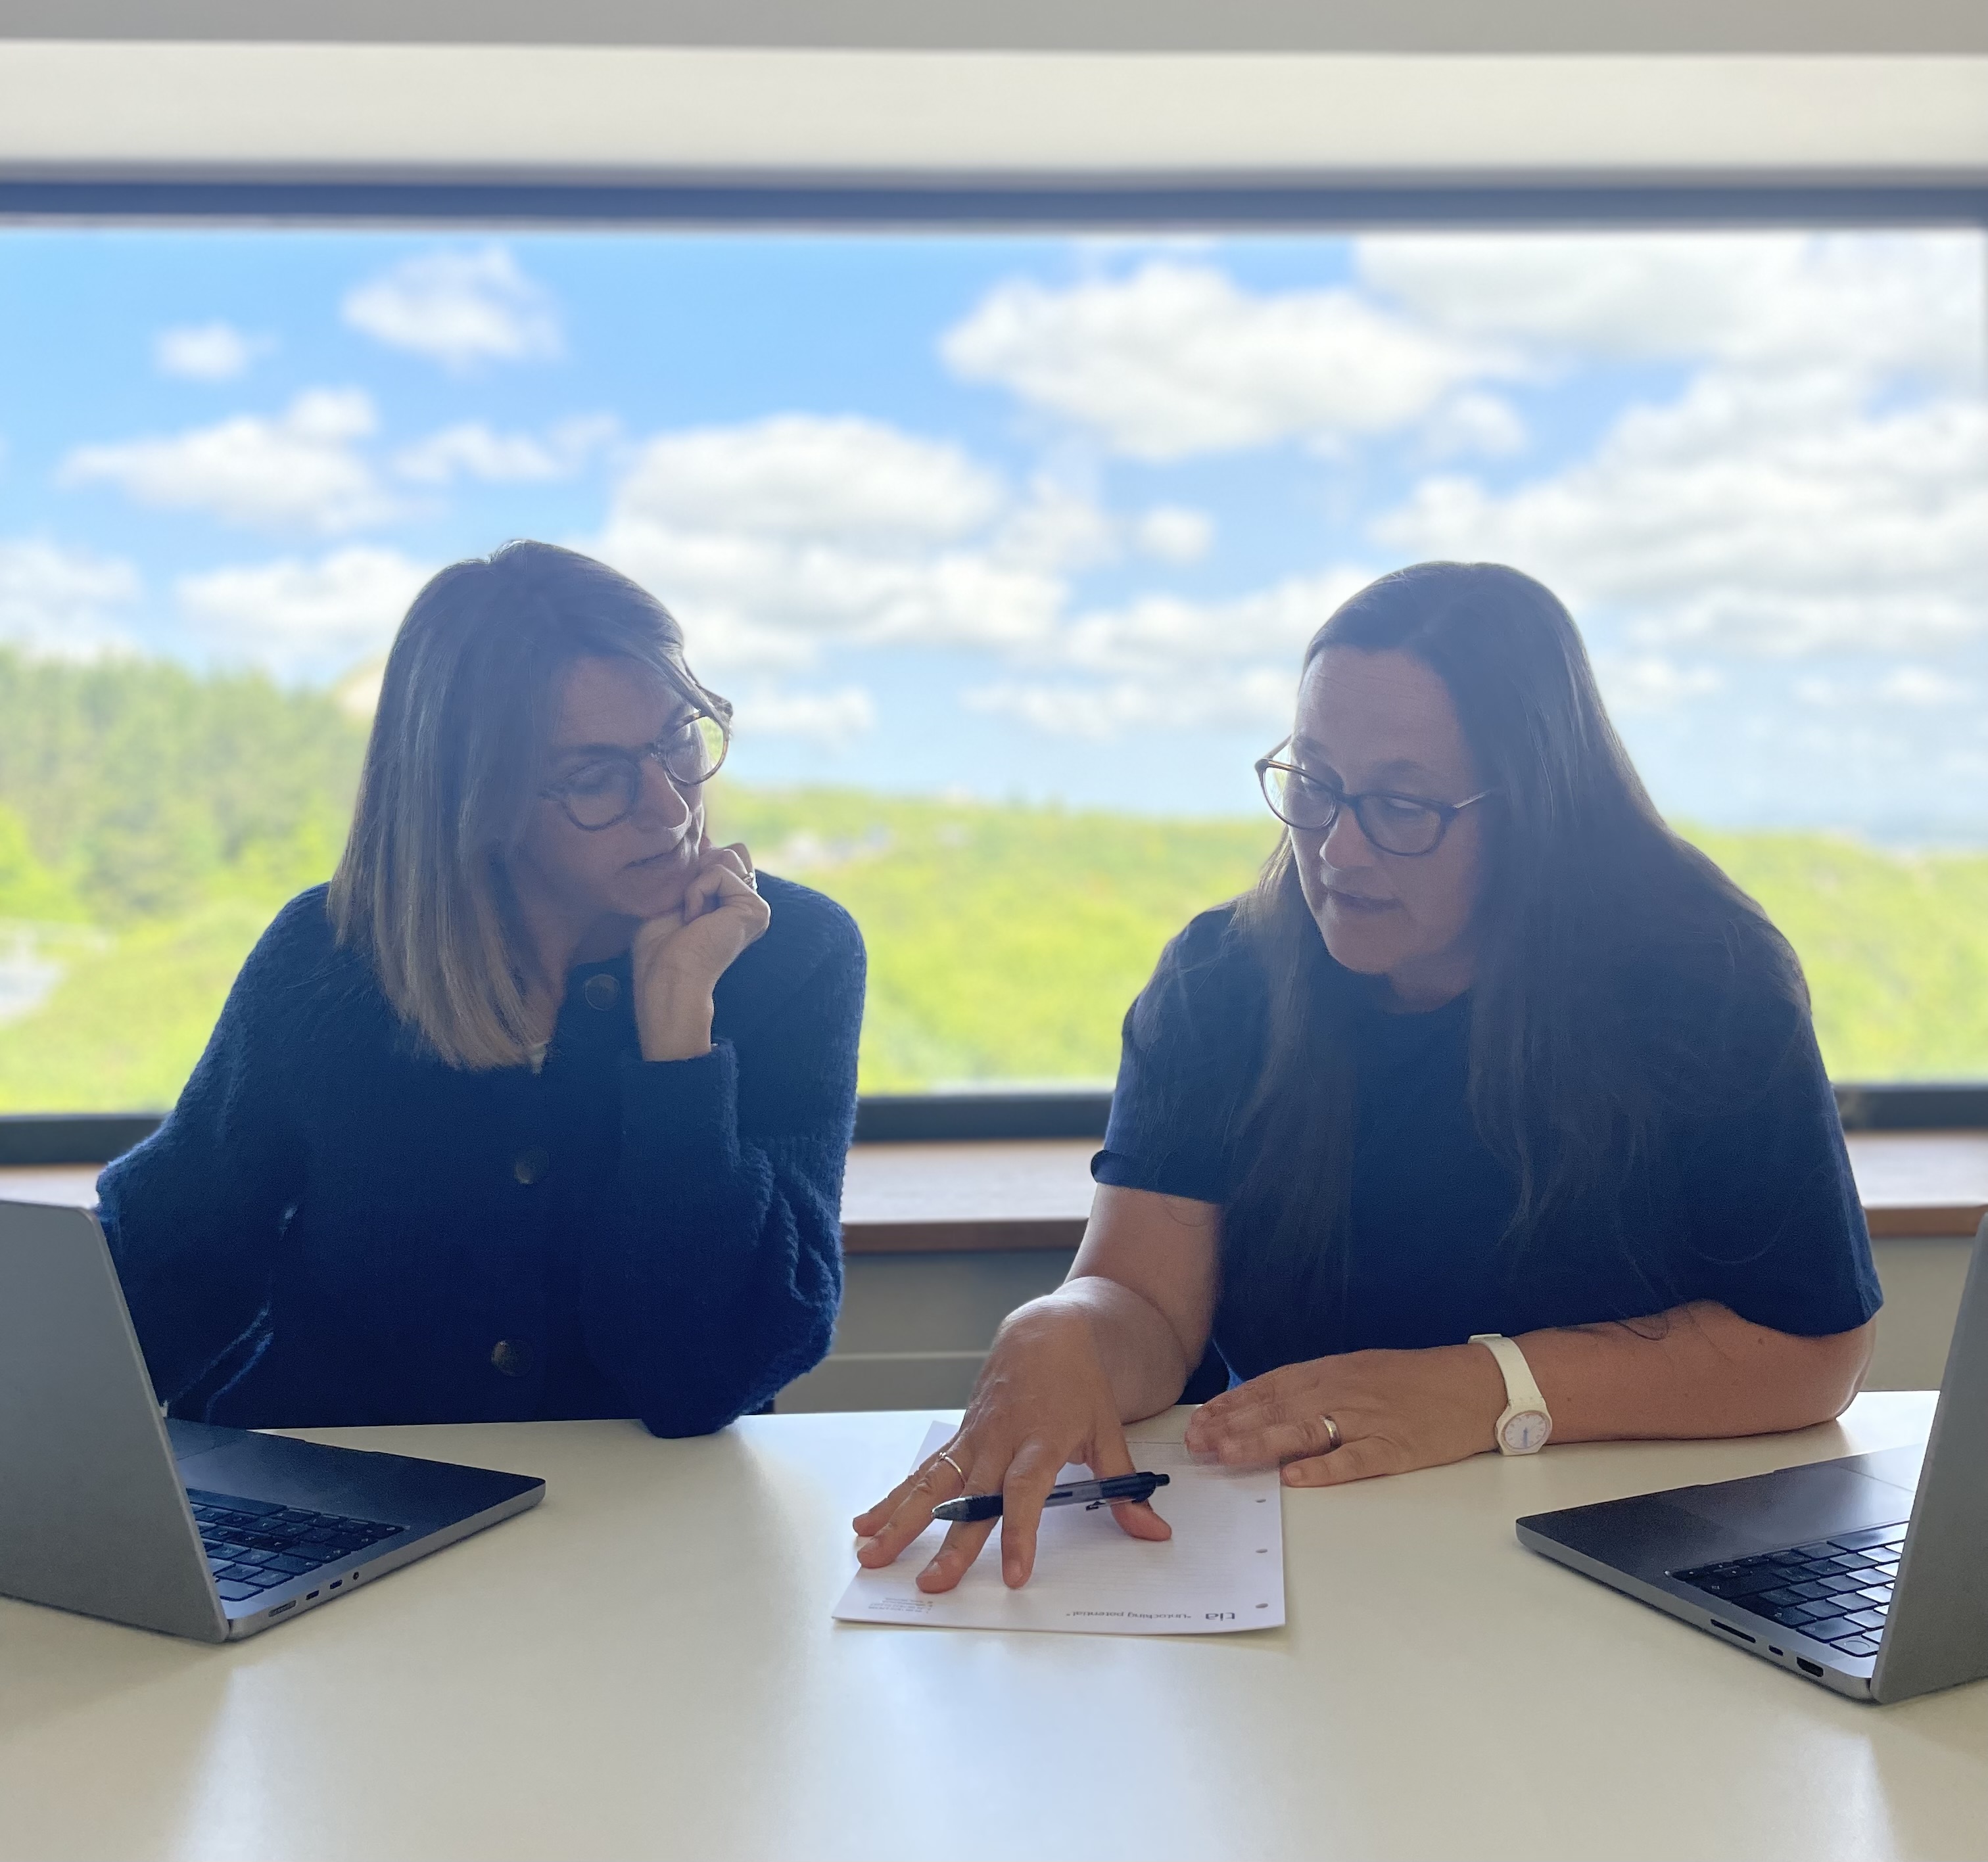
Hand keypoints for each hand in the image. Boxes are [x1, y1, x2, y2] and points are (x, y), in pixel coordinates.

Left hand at [631, 837, 770, 1059]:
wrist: (667, 977)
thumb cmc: (660, 948)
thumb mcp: (672, 896)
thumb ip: (692, 869)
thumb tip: (707, 837)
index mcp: (733, 902)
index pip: (724, 855)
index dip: (698, 865)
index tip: (683, 901)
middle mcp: (749, 903)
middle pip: (731, 850)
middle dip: (700, 869)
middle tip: (688, 910)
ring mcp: (756, 906)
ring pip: (727, 856)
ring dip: (696, 883)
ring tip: (692, 916)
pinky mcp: (756, 909)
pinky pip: (719, 872)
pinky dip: (697, 892)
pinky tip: (695, 920)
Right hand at [850, 1300, 1171, 1591]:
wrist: (1045, 1334)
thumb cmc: (1079, 1385)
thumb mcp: (1109, 1433)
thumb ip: (1126, 1488)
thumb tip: (1155, 1530)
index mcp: (1041, 1440)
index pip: (1026, 1492)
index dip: (1020, 1533)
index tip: (1014, 1574)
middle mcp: (1001, 1441)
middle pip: (970, 1497)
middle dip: (950, 1543)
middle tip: (933, 1583)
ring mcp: (973, 1439)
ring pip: (933, 1483)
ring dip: (901, 1521)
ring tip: (873, 1555)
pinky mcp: (958, 1438)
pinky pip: (922, 1471)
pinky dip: (892, 1497)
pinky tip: (867, 1523)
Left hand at [1183, 1343, 1506, 1486]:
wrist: (1474, 1385)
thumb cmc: (1413, 1380)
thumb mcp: (1358, 1372)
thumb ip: (1316, 1388)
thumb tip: (1269, 1405)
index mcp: (1332, 1372)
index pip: (1270, 1387)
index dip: (1232, 1404)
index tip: (1199, 1420)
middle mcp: (1342, 1392)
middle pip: (1278, 1409)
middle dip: (1233, 1426)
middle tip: (1196, 1443)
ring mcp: (1367, 1421)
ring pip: (1305, 1431)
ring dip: (1261, 1443)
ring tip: (1226, 1455)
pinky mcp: (1394, 1449)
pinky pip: (1354, 1460)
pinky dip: (1324, 1469)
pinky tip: (1295, 1477)